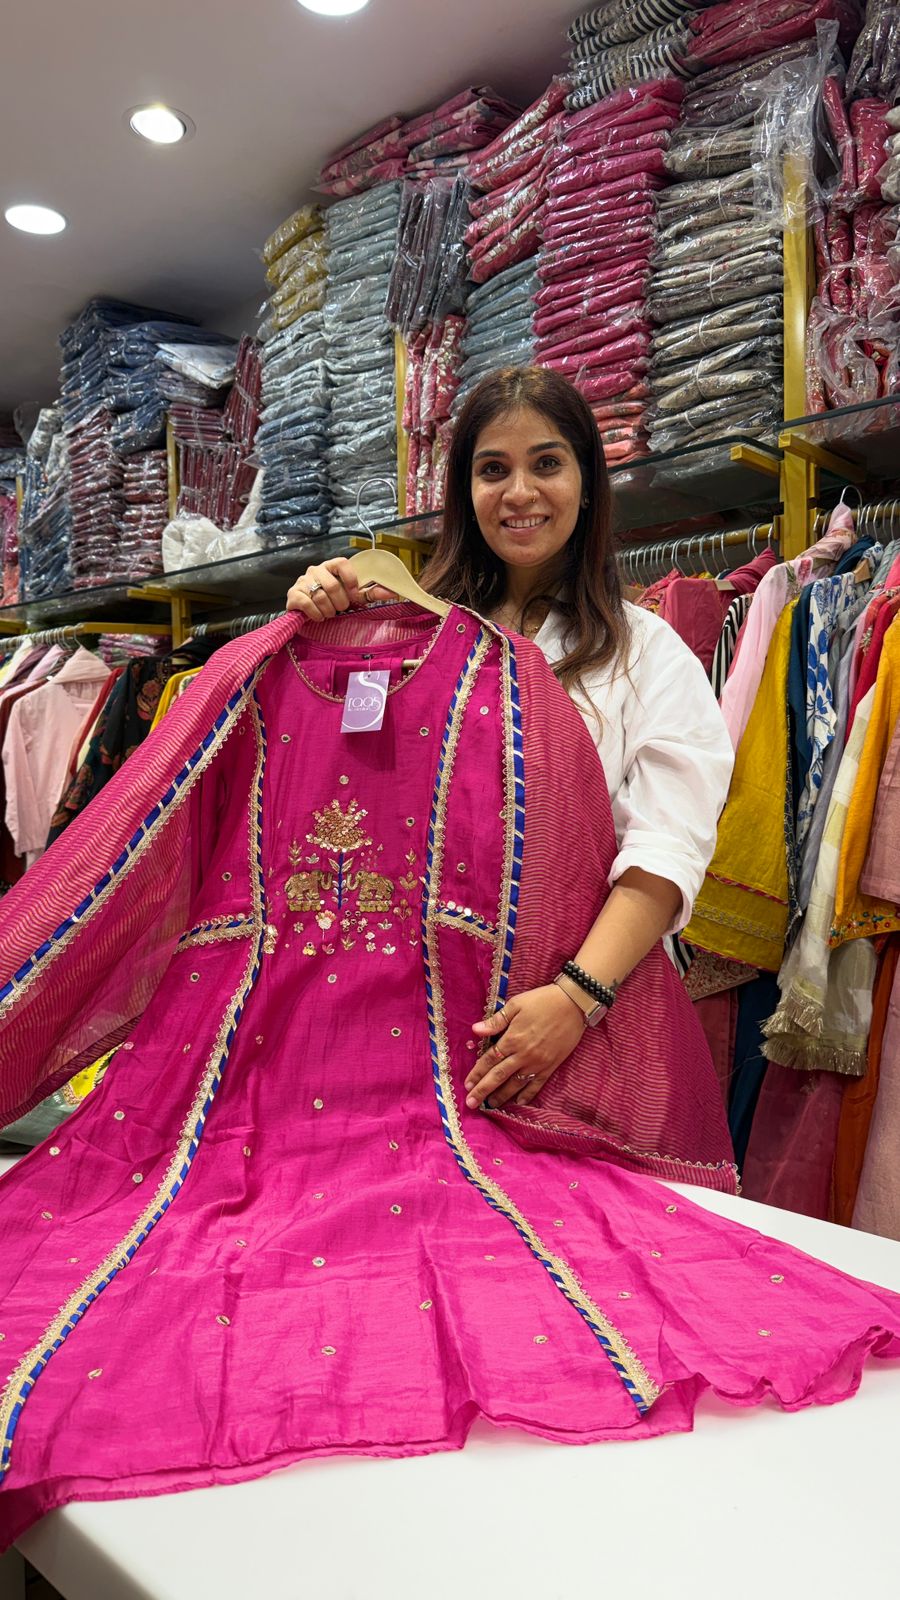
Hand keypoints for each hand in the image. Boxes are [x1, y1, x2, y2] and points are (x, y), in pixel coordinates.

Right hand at [286, 557, 396, 620]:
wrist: (308, 612)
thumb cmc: (333, 601)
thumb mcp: (353, 596)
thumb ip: (371, 593)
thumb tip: (394, 592)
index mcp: (332, 566)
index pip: (342, 563)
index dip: (350, 580)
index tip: (354, 594)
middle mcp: (316, 570)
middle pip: (332, 585)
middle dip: (341, 603)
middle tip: (341, 609)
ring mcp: (303, 581)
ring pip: (321, 597)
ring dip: (329, 611)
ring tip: (330, 614)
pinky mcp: (294, 594)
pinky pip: (307, 604)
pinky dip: (316, 614)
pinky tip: (319, 617)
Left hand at [464, 986, 584, 1110]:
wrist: (574, 1004)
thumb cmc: (543, 1001)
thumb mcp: (516, 1005)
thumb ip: (496, 1021)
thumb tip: (475, 1030)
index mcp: (512, 1039)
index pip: (489, 1060)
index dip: (477, 1073)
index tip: (467, 1085)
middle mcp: (523, 1054)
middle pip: (499, 1076)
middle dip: (483, 1090)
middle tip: (472, 1103)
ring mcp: (538, 1062)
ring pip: (516, 1083)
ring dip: (502, 1095)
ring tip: (491, 1105)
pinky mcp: (551, 1065)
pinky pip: (537, 1084)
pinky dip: (528, 1095)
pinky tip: (519, 1102)